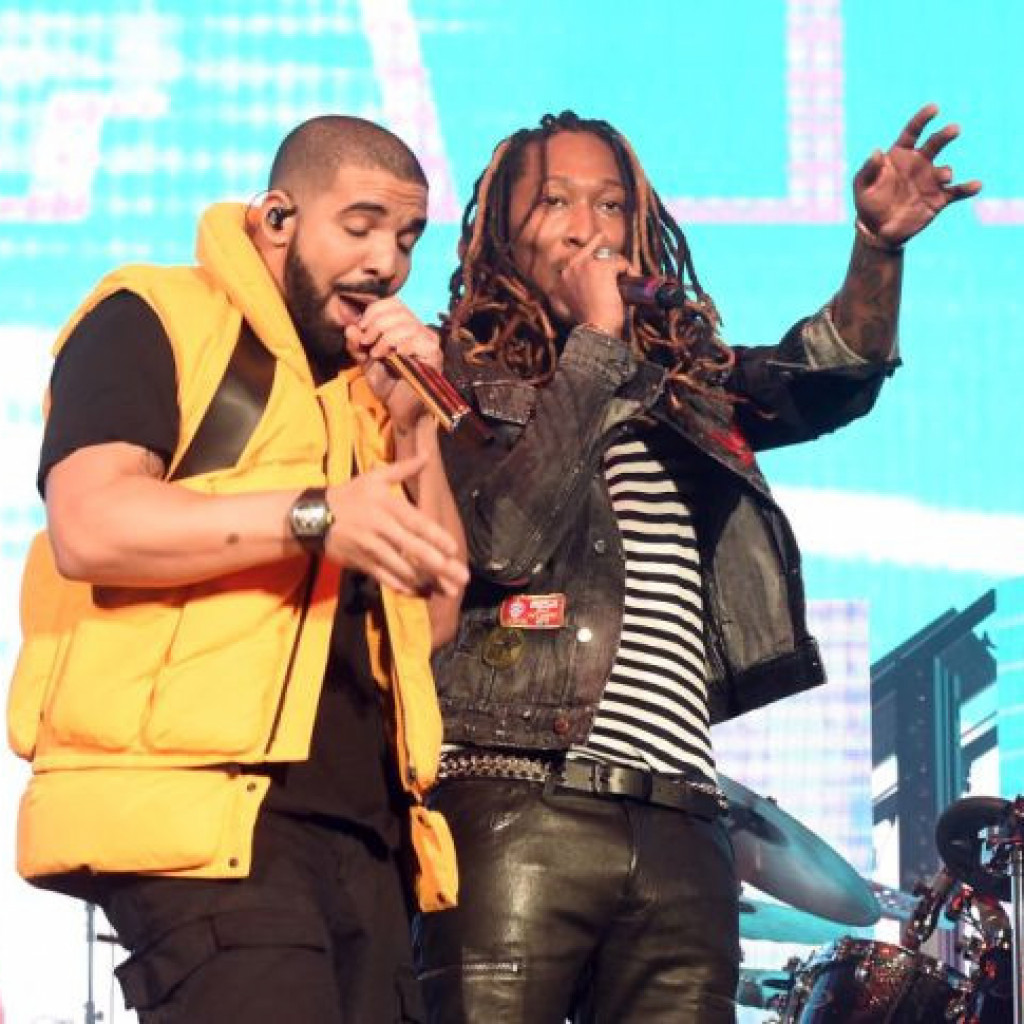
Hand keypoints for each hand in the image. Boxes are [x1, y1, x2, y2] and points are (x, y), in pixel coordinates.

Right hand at [324, 454, 467, 597]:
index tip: (453, 549)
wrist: (314, 516)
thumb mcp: (374, 477)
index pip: (416, 523)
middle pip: (414, 549)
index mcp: (388, 506)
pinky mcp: (362, 563)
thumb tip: (426, 456)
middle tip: (460, 578)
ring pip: (401, 568)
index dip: (436, 537)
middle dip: (439, 566)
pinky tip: (418, 592)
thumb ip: (403, 469)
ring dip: (425, 580)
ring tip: (445, 590)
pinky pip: (385, 578)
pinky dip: (402, 586)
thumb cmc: (350, 495)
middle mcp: (381, 528)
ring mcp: (371, 548)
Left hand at [344, 298, 441, 430]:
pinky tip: (393, 358)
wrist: (401, 410)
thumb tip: (350, 327)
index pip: (392, 303)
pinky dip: (401, 347)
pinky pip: (418, 341)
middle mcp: (419, 330)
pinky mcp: (434, 355)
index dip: (374, 312)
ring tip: (377, 355)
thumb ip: (356, 345)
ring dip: (386, 338)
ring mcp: (429, 341)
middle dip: (377, 325)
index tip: (361, 330)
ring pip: (406, 325)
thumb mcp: (365, 362)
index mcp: (404, 327)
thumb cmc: (387, 385)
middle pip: (398, 311)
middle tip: (367, 343)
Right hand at [560, 233, 630, 336]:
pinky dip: (629, 271)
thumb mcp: (569, 307)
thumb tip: (575, 288)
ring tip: (629, 280)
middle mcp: (570, 267)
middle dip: (610, 262)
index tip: (600, 237)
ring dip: (621, 267)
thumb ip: (570, 292)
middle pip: (596, 253)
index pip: (579, 254)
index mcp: (561, 277)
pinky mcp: (602, 267)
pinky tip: (630, 283)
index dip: (592, 245)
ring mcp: (586, 265)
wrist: (595, 330)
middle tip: (623, 273)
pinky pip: (621, 262)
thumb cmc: (586, 323)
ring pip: (610, 257)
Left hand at [853, 103, 981, 246]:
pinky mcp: (939, 199)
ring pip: (945, 170)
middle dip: (944, 136)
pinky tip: (976, 186)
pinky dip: (968, 188)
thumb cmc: (867, 203)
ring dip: (946, 172)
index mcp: (900, 155)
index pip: (913, 132)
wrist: (877, 230)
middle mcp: (918, 164)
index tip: (934, 108)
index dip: (922, 119)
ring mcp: (930, 181)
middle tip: (954, 130)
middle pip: (934, 144)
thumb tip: (876, 151)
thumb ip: (868, 169)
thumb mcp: (862, 186)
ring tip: (944, 177)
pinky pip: (957, 192)